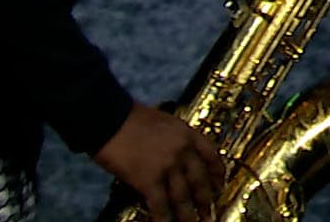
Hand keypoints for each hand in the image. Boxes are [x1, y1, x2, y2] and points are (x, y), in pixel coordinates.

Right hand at [92, 103, 224, 221]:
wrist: (110, 118)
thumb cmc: (130, 117)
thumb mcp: (164, 122)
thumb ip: (174, 139)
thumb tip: (176, 158)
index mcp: (187, 134)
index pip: (212, 156)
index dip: (217, 173)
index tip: (219, 184)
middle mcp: (183, 151)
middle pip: (200, 180)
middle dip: (205, 199)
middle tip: (209, 211)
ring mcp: (167, 166)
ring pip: (183, 197)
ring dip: (188, 214)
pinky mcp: (148, 180)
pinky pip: (160, 205)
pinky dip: (164, 218)